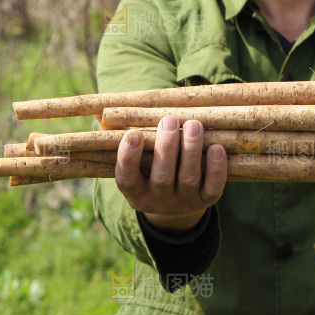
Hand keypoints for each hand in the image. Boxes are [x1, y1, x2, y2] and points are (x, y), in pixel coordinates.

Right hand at [114, 116, 226, 232]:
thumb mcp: (134, 157)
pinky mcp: (206, 200)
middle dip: (166, 147)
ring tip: (194, 124)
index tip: (133, 133)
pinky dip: (216, 169)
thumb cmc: (149, 166)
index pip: (126, 178)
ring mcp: (183, 201)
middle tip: (170, 120)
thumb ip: (118, 135)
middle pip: (161, 177)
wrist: (176, 201)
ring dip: (191, 151)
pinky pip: (213, 189)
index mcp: (134, 190)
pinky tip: (216, 148)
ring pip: (187, 179)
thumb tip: (98, 112)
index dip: (128, 158)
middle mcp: (157, 200)